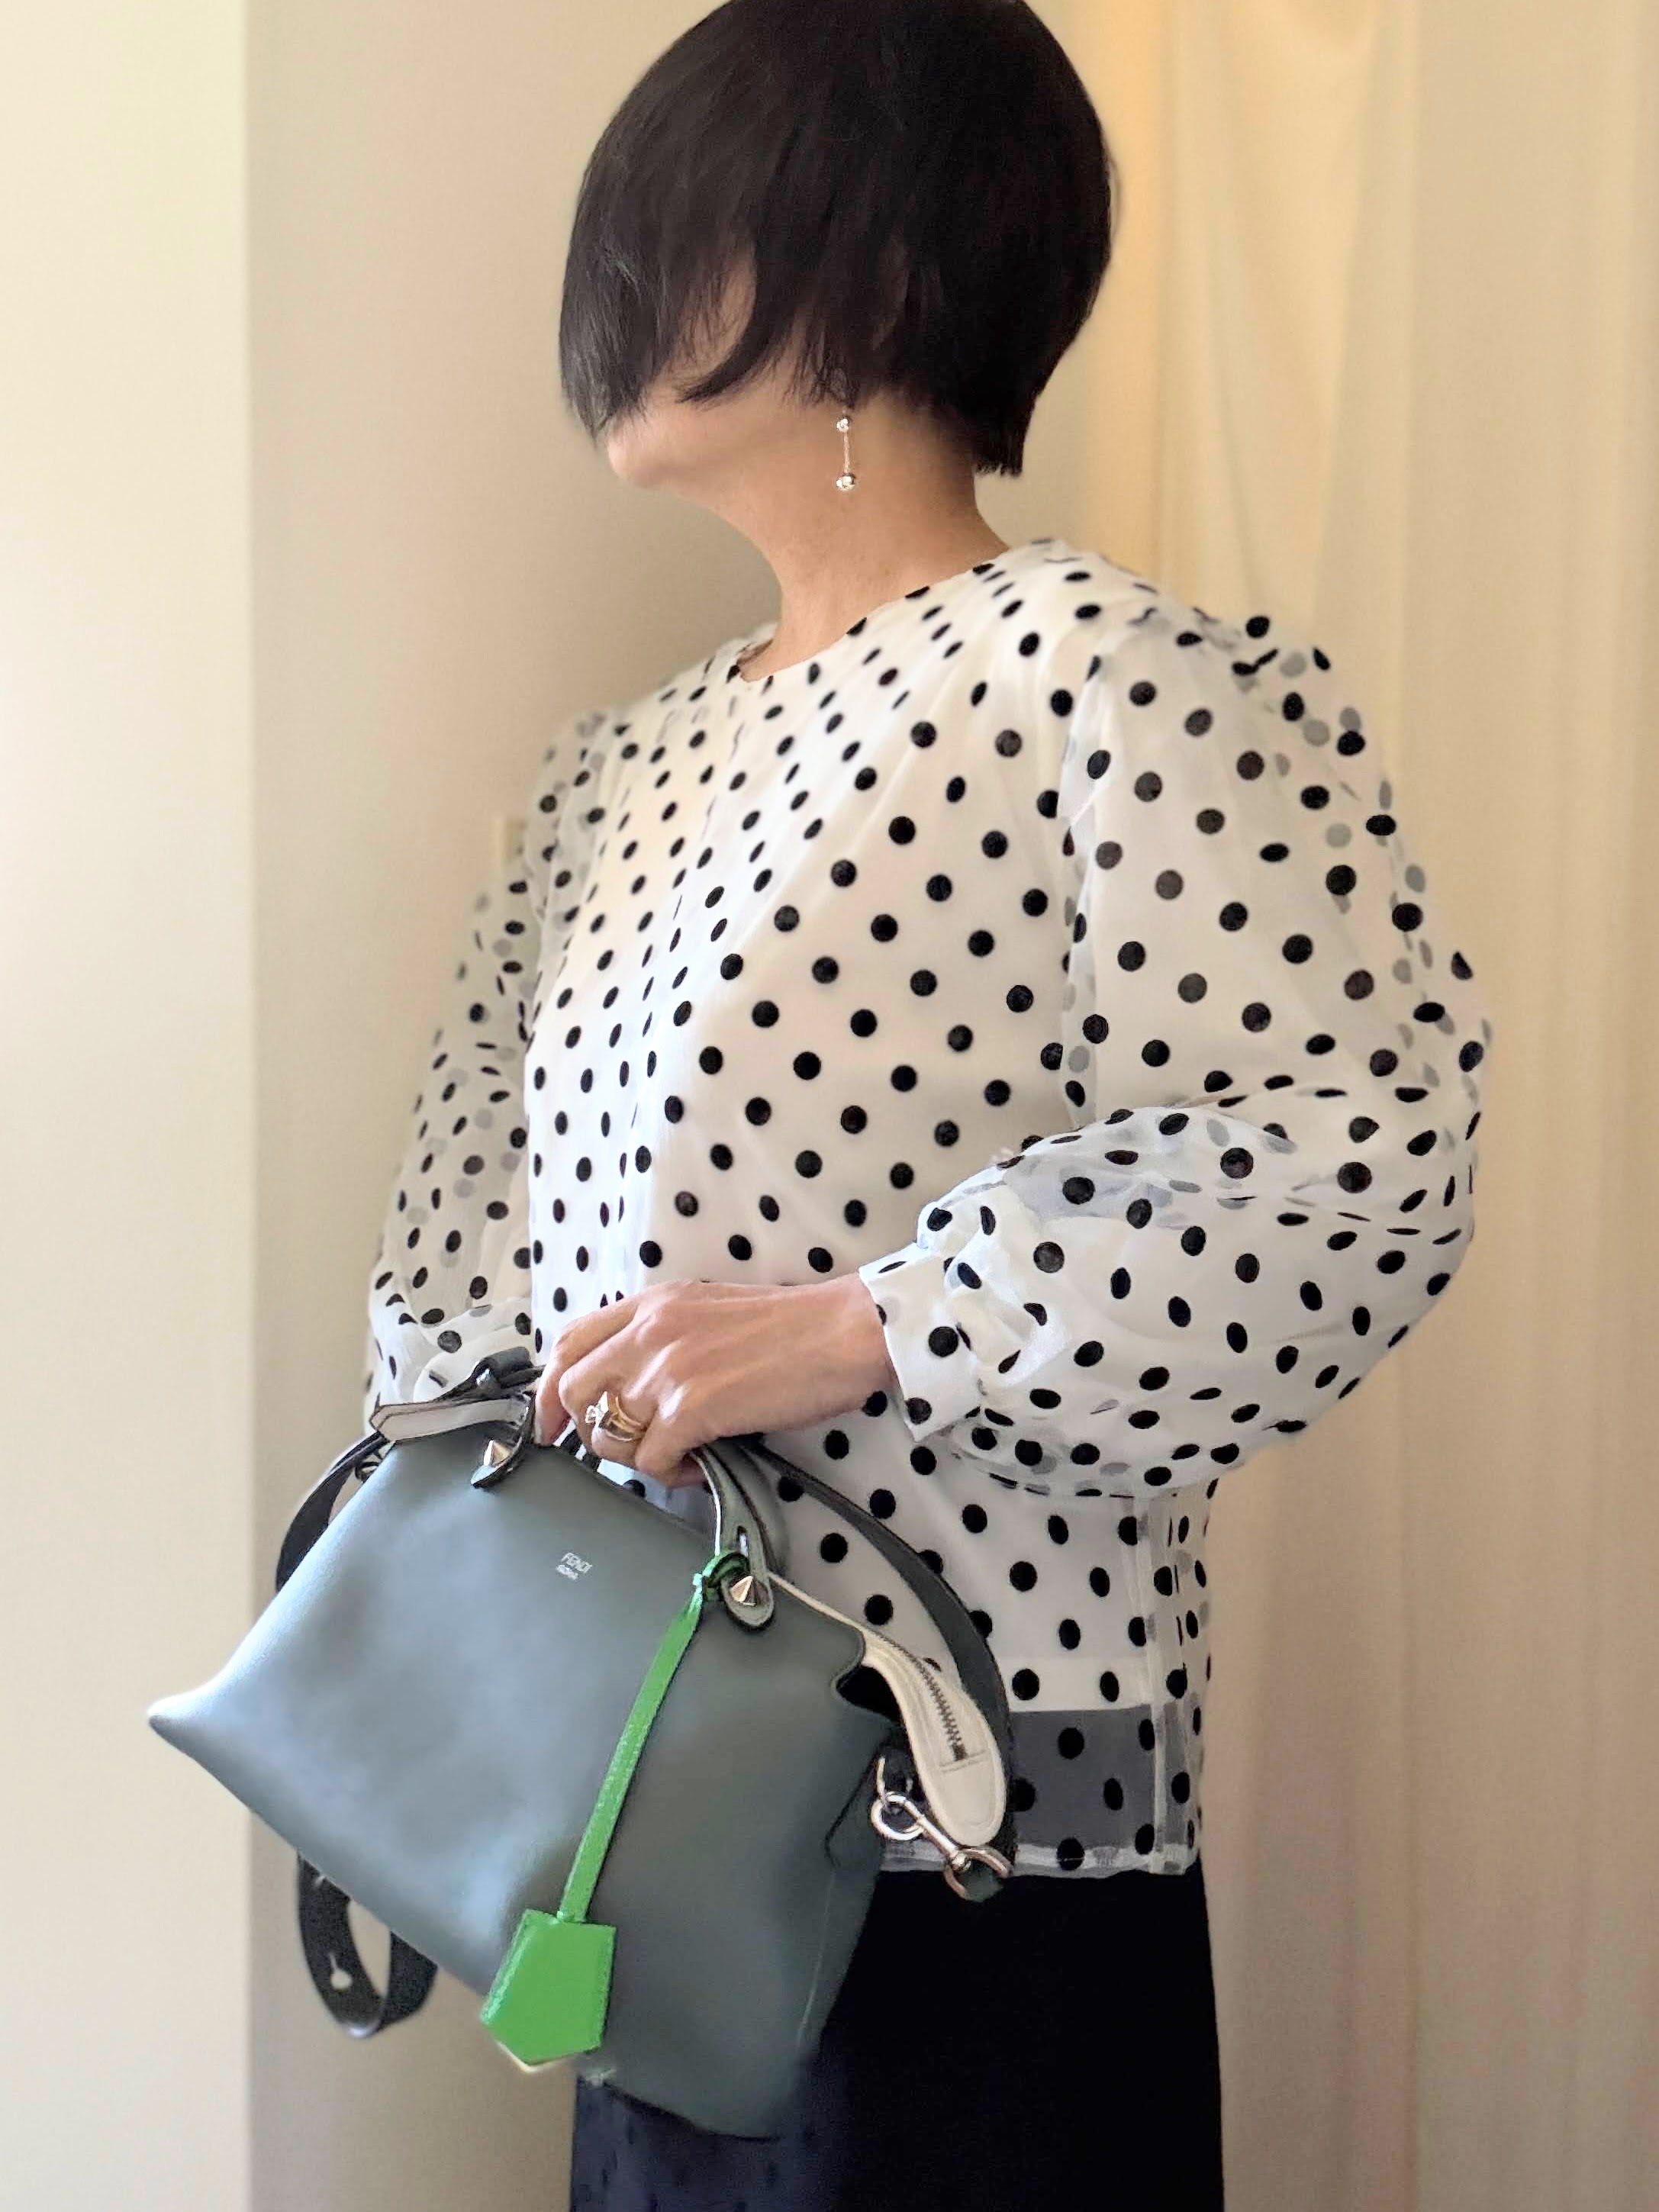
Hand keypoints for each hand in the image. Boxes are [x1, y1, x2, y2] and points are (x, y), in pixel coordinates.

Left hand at [534, 1275, 897, 1485]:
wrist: (843, 1331)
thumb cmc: (790, 1326)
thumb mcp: (707, 1309)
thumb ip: (662, 1335)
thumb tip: (634, 1384)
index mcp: (652, 1304)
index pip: (569, 1342)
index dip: (548, 1388)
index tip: (550, 1422)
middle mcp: (649, 1332)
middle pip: (571, 1391)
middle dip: (585, 1431)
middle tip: (618, 1450)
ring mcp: (668, 1369)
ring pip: (607, 1433)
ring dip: (632, 1457)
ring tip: (673, 1454)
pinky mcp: (692, 1407)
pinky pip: (651, 1461)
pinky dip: (671, 1474)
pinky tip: (700, 1464)